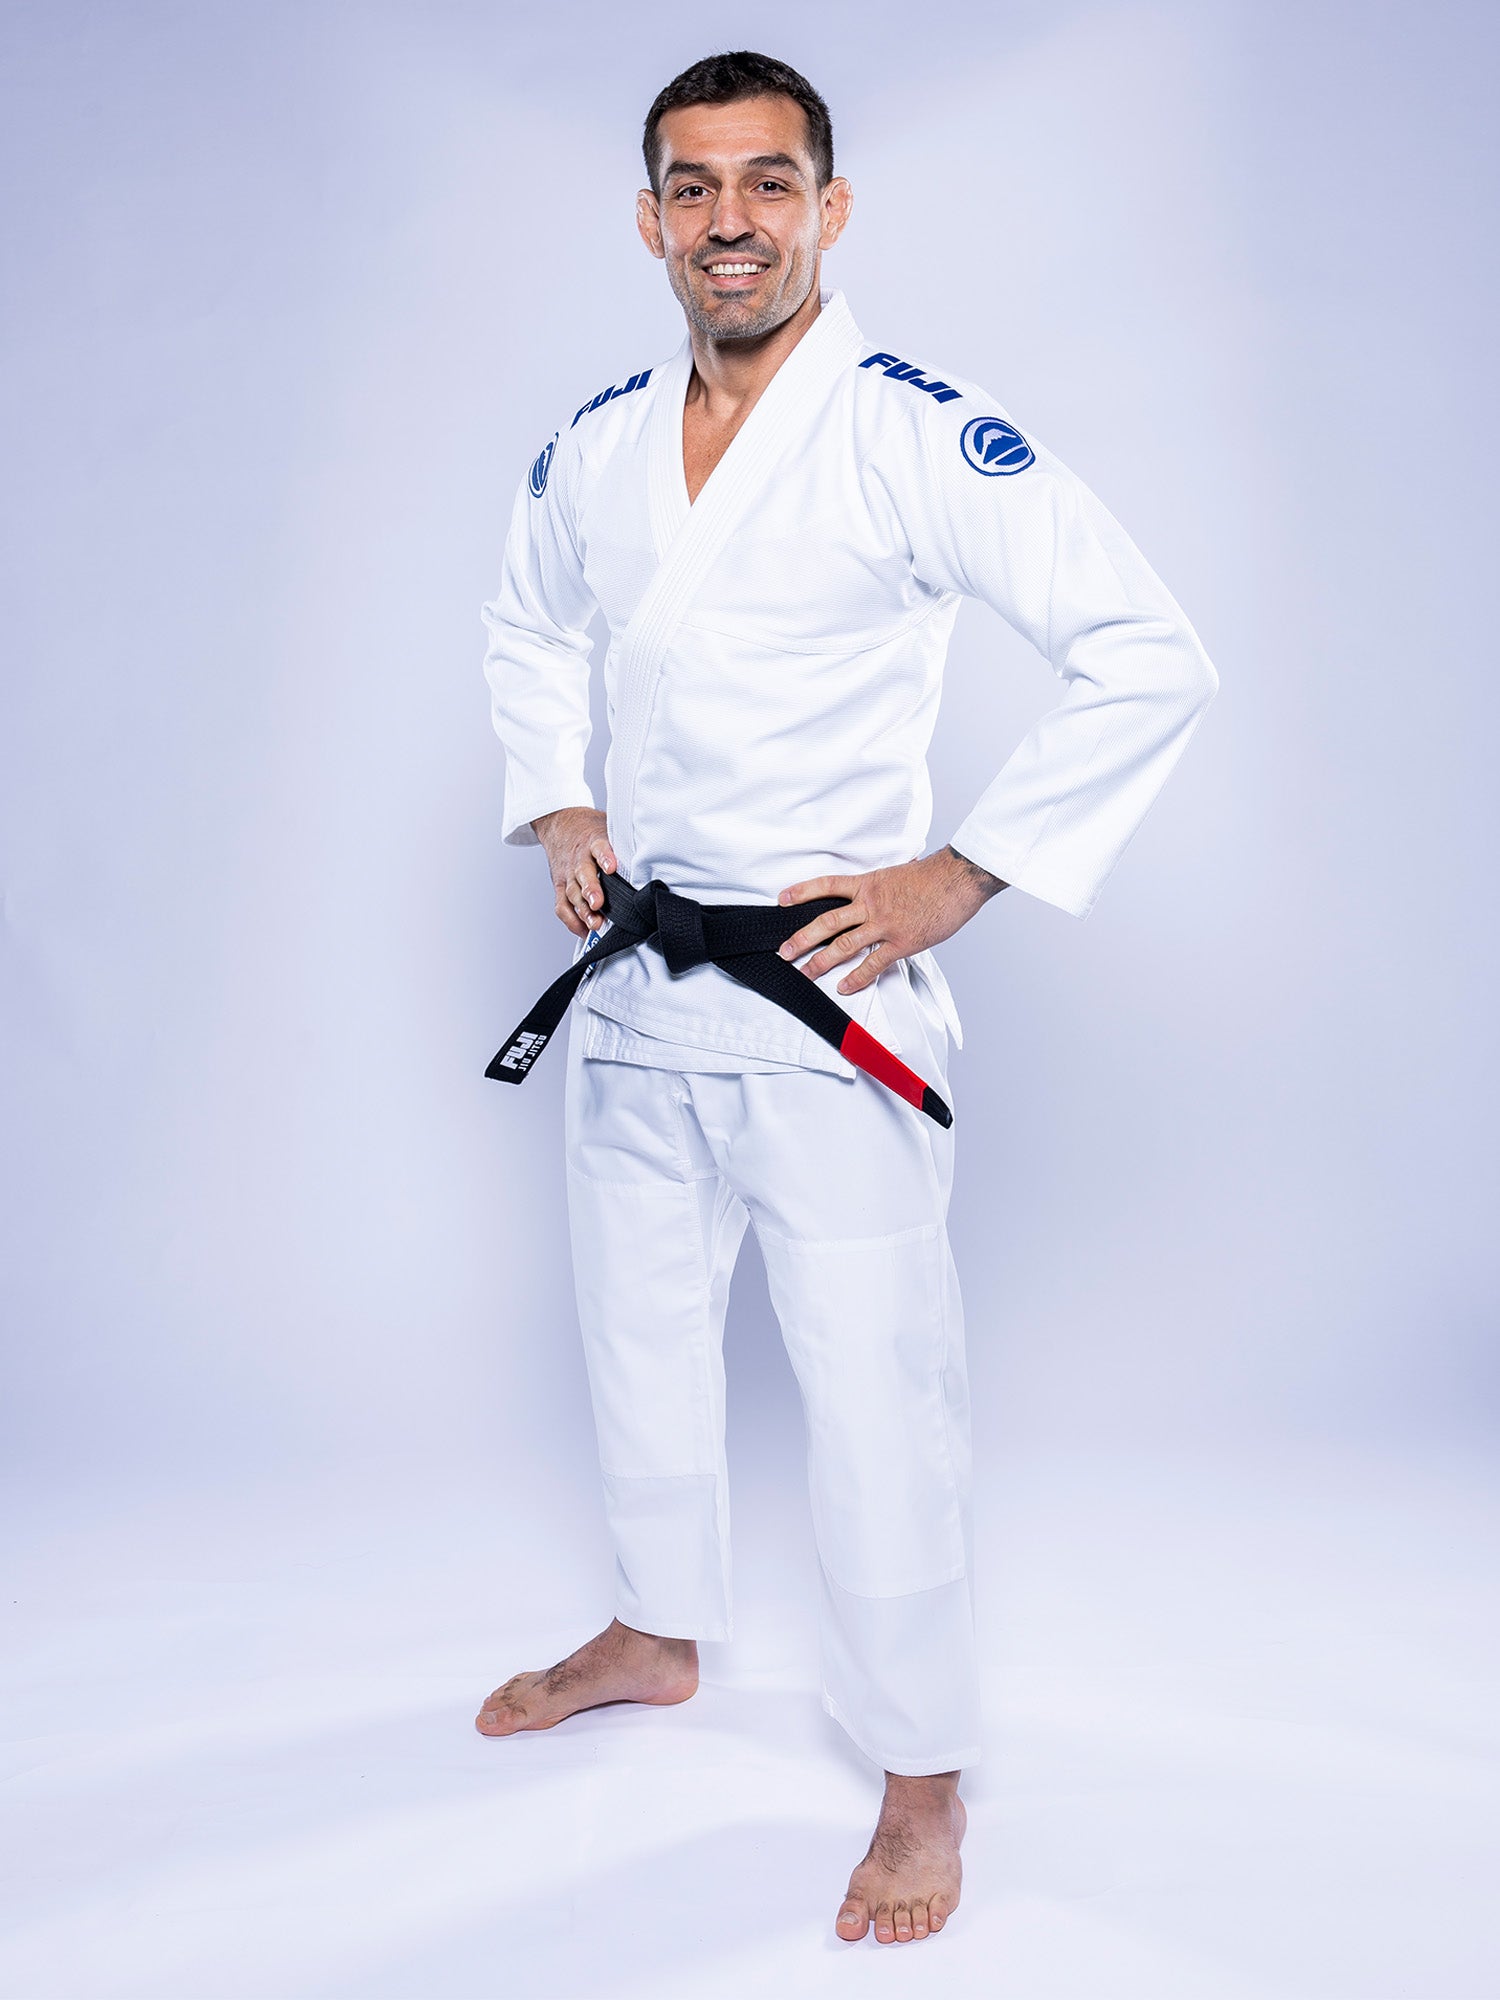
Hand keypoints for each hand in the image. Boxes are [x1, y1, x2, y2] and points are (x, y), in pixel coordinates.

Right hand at [532, 807, 617, 936]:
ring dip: (583, 910)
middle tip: (599, 903)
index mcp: (593, 842)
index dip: (605, 858)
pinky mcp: (560, 886)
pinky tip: (584, 930)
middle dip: (590, 890)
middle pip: (582, 874)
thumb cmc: (590, 832)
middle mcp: (579, 859)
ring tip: (595, 923)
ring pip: (572, 893)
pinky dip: (572, 921)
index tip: (611, 868)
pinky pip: (562, 906)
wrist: (561, 825)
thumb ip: (625, 843)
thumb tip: (654, 854)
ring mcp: (567, 874)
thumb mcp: (609, 828)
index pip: (599, 848)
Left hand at [776, 847, 1006, 994]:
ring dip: (820, 961)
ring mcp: (885, 924)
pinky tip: (844, 986)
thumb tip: (874, 889)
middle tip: (784, 952)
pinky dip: (857, 977)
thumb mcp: (897, 873)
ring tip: (804, 973)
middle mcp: (870, 904)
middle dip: (802, 938)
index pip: (827, 885)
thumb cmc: (933, 876)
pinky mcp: (901, 943)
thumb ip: (880, 886)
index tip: (781, 900)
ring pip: (844, 945)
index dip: (802, 892)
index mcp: (868, 884)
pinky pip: (873, 964)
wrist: (958, 879)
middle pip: (827, 922)